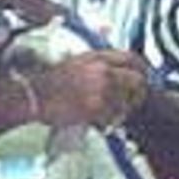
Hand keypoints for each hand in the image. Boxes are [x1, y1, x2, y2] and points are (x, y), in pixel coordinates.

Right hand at [34, 50, 149, 129]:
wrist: (34, 95)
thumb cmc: (51, 82)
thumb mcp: (76, 61)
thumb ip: (99, 62)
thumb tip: (117, 68)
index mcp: (98, 57)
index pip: (132, 58)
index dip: (142, 70)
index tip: (144, 78)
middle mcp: (103, 70)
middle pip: (137, 80)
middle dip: (138, 93)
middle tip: (133, 101)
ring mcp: (101, 89)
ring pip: (127, 102)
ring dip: (122, 110)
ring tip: (110, 114)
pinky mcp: (96, 107)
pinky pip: (113, 116)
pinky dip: (109, 122)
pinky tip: (100, 121)